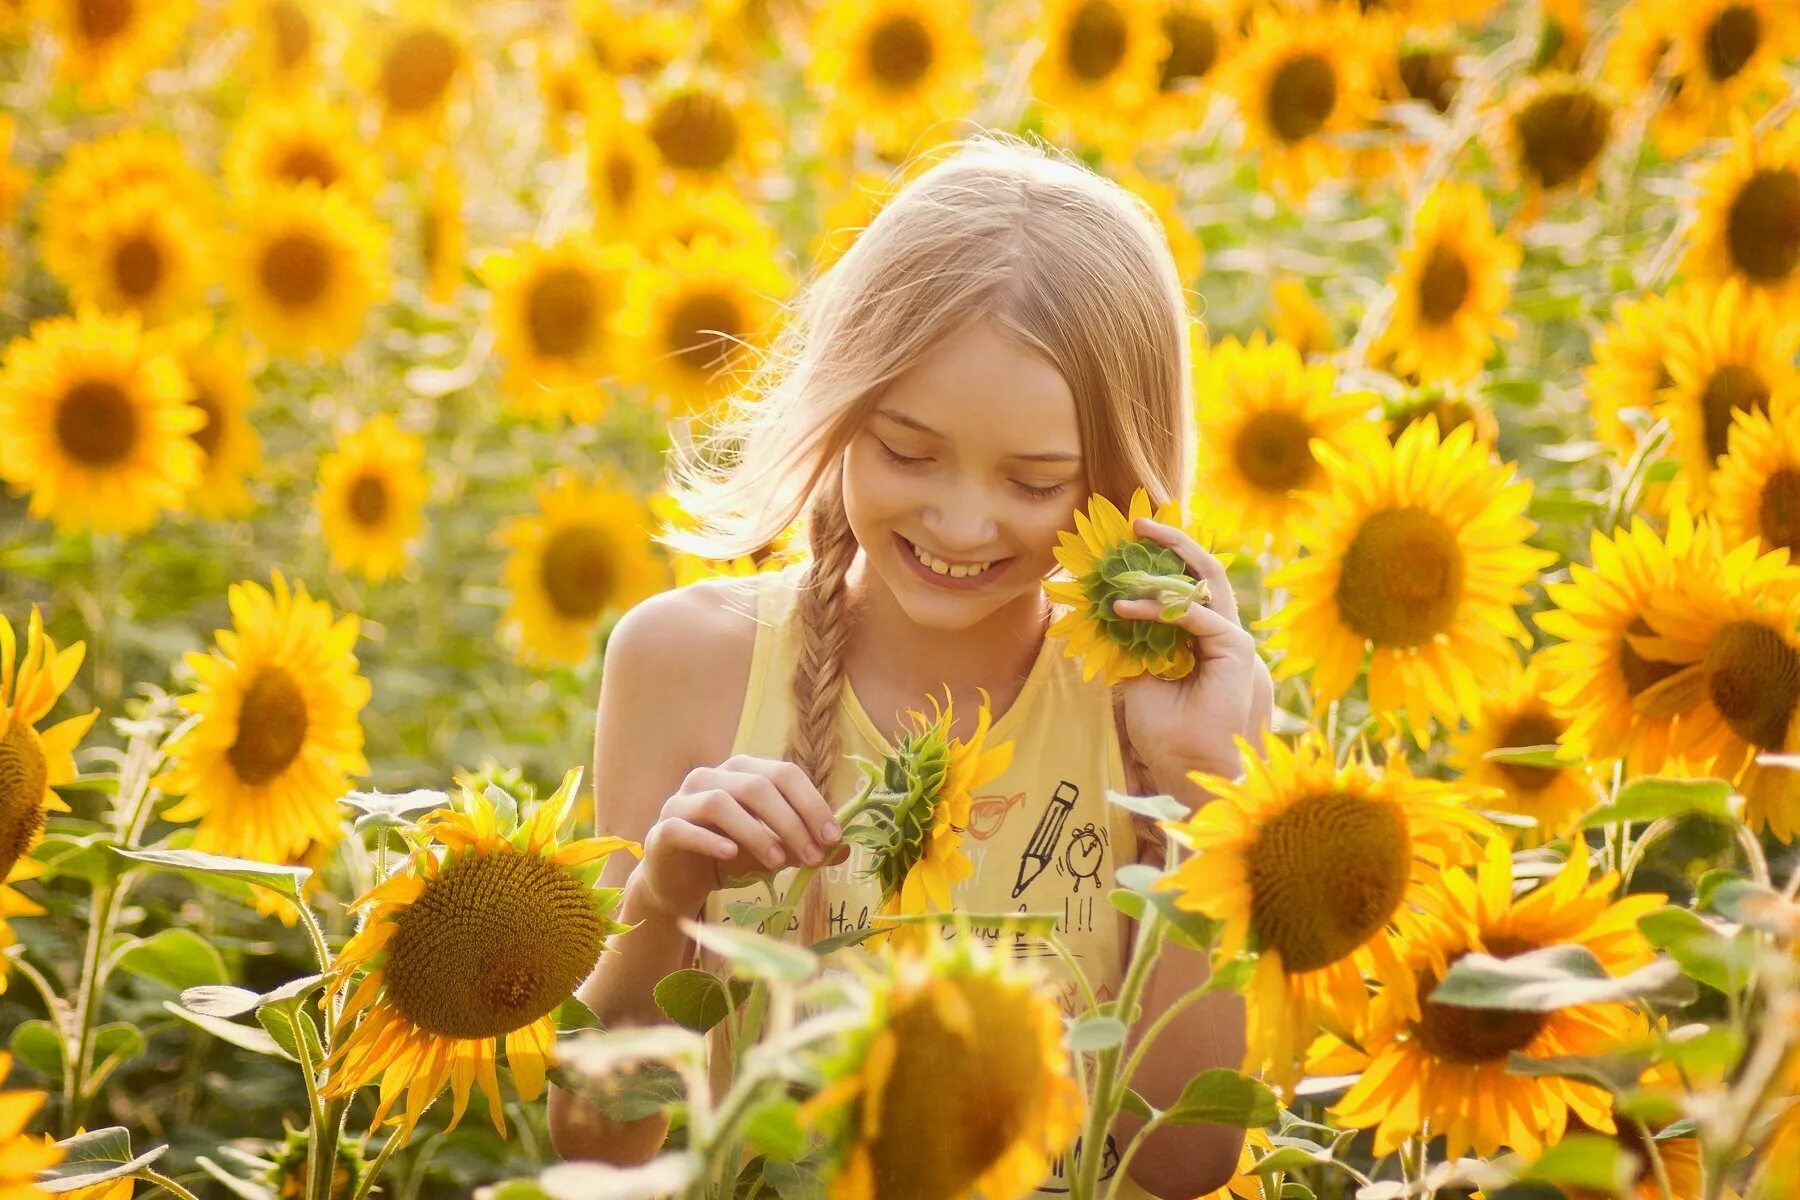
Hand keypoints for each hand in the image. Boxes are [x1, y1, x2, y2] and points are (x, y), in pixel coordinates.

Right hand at [636, 755, 844, 919]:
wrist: (680, 882)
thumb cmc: (730, 858)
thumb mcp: (773, 851)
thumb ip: (803, 846)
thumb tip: (844, 849)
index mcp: (742, 771)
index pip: (784, 774)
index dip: (811, 804)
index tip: (833, 837)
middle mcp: (711, 777)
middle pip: (757, 786)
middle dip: (790, 822)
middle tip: (813, 857)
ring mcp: (681, 800)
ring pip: (721, 802)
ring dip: (755, 832)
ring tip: (777, 863)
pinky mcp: (661, 830)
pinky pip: (684, 828)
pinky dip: (710, 840)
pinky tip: (732, 856)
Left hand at [1111, 517, 1272, 797]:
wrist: (1189, 778)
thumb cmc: (1167, 740)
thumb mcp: (1137, 686)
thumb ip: (1133, 653)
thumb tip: (1107, 624)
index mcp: (1207, 646)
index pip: (1189, 592)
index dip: (1163, 565)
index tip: (1131, 545)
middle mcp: (1225, 639)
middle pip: (1206, 576)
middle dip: (1174, 544)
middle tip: (1139, 523)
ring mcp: (1235, 644)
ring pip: (1208, 583)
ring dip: (1171, 557)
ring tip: (1136, 538)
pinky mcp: (1237, 654)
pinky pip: (1198, 618)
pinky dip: (1159, 609)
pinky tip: (1124, 608)